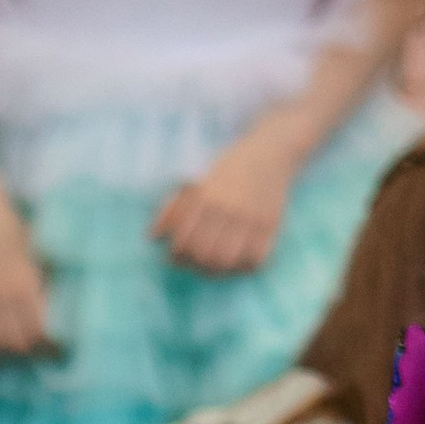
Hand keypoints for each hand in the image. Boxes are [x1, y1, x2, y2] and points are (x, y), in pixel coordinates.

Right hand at [0, 205, 58, 363]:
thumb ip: (47, 283)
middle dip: (30, 352)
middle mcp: (2, 299)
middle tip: (38, 353)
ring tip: (16, 355)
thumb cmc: (15, 233)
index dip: (49, 347)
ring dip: (7, 353)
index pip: (39, 331)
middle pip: (18, 342)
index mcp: (25, 287)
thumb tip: (61, 310)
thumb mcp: (40, 255)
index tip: (57, 352)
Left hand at [151, 134, 295, 278]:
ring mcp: (252, 217)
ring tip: (211, 268)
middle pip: (205, 254)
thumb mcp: (198, 182)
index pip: (185, 238)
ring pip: (229, 261)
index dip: (176, 254)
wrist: (270, 152)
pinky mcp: (272, 225)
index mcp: (208, 195)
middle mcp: (229, 207)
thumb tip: (152, 236)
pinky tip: (236, 263)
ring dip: (217, 271)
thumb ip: (174, 208)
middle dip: (194, 265)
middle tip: (192, 264)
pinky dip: (243, 267)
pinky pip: (256, 259)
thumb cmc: (227, 169)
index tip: (174, 257)